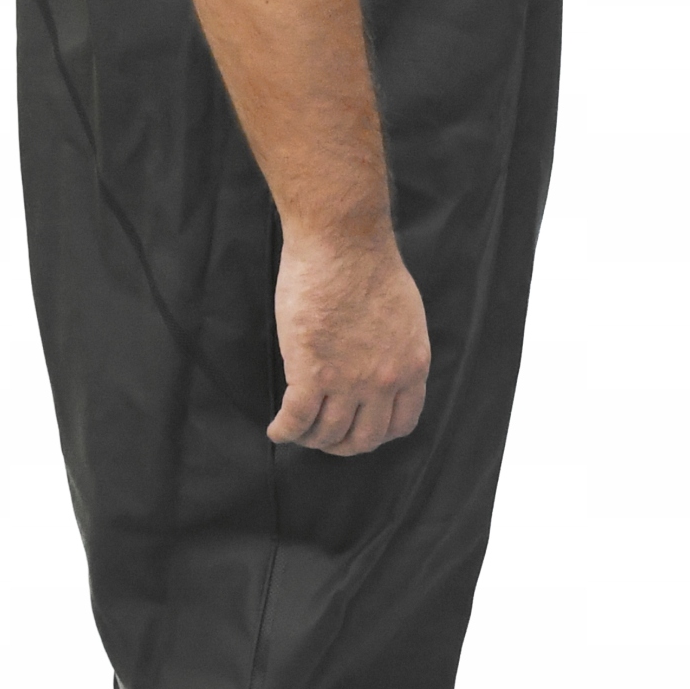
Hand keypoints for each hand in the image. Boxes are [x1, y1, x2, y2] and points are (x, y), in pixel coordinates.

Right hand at [267, 229, 429, 455]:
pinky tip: (276, 430)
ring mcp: (349, 381)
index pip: (402, 423)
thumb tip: (377, 365)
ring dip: (310, 438)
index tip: (359, 429)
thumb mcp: (404, 315)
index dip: (377, 433)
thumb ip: (394, 349)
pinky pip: (296, 420)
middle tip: (324, 438)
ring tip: (297, 430)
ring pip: (327, 434)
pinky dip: (285, 431)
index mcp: (412, 365)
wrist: (342, 243)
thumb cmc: (368, 265)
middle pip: (364, 438)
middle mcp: (384, 381)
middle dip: (342, 445)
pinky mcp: (311, 373)